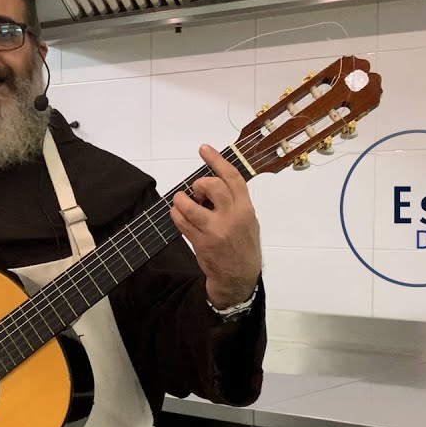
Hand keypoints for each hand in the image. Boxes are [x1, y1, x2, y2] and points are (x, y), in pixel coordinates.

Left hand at [170, 144, 262, 308]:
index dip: (216, 160)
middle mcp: (233, 217)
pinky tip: (177, 214)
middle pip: (212, 186)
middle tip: (197, 192)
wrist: (239, 276)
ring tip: (181, 201)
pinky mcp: (202, 242)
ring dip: (181, 199)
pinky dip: (176, 215)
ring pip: (191, 205)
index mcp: (246, 208)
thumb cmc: (243, 245)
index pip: (232, 177)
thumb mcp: (249, 220)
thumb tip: (215, 182)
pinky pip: (182, 222)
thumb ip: (235, 202)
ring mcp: (216, 230)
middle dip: (199, 184)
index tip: (203, 149)